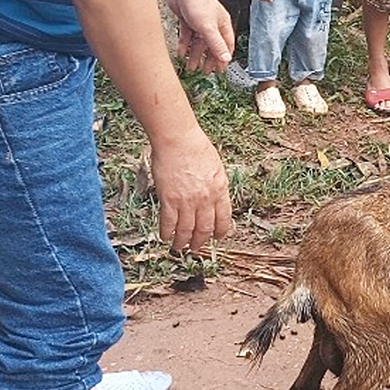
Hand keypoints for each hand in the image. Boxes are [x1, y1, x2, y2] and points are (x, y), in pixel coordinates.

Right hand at [150, 125, 232, 252]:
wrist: (178, 140)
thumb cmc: (196, 148)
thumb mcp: (216, 167)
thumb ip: (216, 186)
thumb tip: (215, 199)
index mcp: (220, 190)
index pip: (223, 218)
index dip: (221, 231)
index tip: (218, 237)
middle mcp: (206, 199)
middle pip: (204, 229)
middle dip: (200, 242)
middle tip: (196, 249)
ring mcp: (187, 201)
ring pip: (186, 230)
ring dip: (183, 242)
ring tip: (180, 248)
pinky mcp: (169, 200)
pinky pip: (168, 223)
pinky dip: (167, 233)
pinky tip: (165, 237)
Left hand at [164, 0, 233, 73]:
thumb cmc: (197, 2)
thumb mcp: (207, 28)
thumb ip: (216, 45)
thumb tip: (226, 59)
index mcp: (222, 24)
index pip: (226, 45)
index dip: (223, 58)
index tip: (219, 70)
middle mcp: (213, 23)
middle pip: (212, 45)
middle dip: (208, 59)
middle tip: (204, 71)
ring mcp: (200, 21)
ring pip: (198, 42)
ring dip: (195, 55)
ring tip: (190, 66)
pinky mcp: (188, 19)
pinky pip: (187, 36)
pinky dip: (185, 45)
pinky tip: (181, 53)